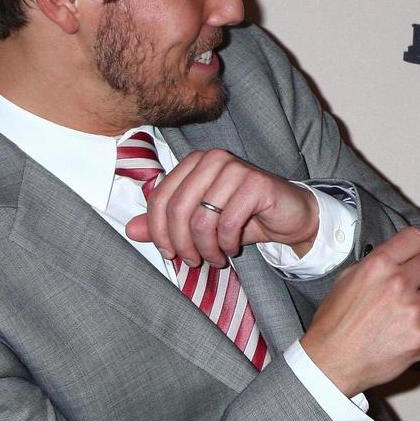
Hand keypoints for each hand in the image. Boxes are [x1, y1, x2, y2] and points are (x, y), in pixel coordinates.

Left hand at [125, 149, 318, 265]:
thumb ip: (165, 224)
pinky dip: (227, 243)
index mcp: (194, 162)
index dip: (158, 232)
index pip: (160, 198)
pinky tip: (233, 247)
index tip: (169, 253)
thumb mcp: (200, 222)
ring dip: (206, 248)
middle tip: (193, 261)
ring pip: (201, 218)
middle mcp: (213, 159)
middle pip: (177, 209)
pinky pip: (228, 222)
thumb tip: (130, 231)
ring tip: (216, 257)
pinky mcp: (256, 183)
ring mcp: (236, 168)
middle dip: (182, 243)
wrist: (289, 216)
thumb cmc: (243, 216)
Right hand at [300, 227, 419, 395]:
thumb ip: (374, 263)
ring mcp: (412, 311)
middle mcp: (397, 284)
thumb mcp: (345, 280)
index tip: (416, 253)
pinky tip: (411, 328)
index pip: (416, 238)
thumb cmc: (334, 325)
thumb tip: (394, 256)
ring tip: (412, 309)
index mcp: (378, 265)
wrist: (331, 363)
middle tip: (417, 282)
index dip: (417, 246)